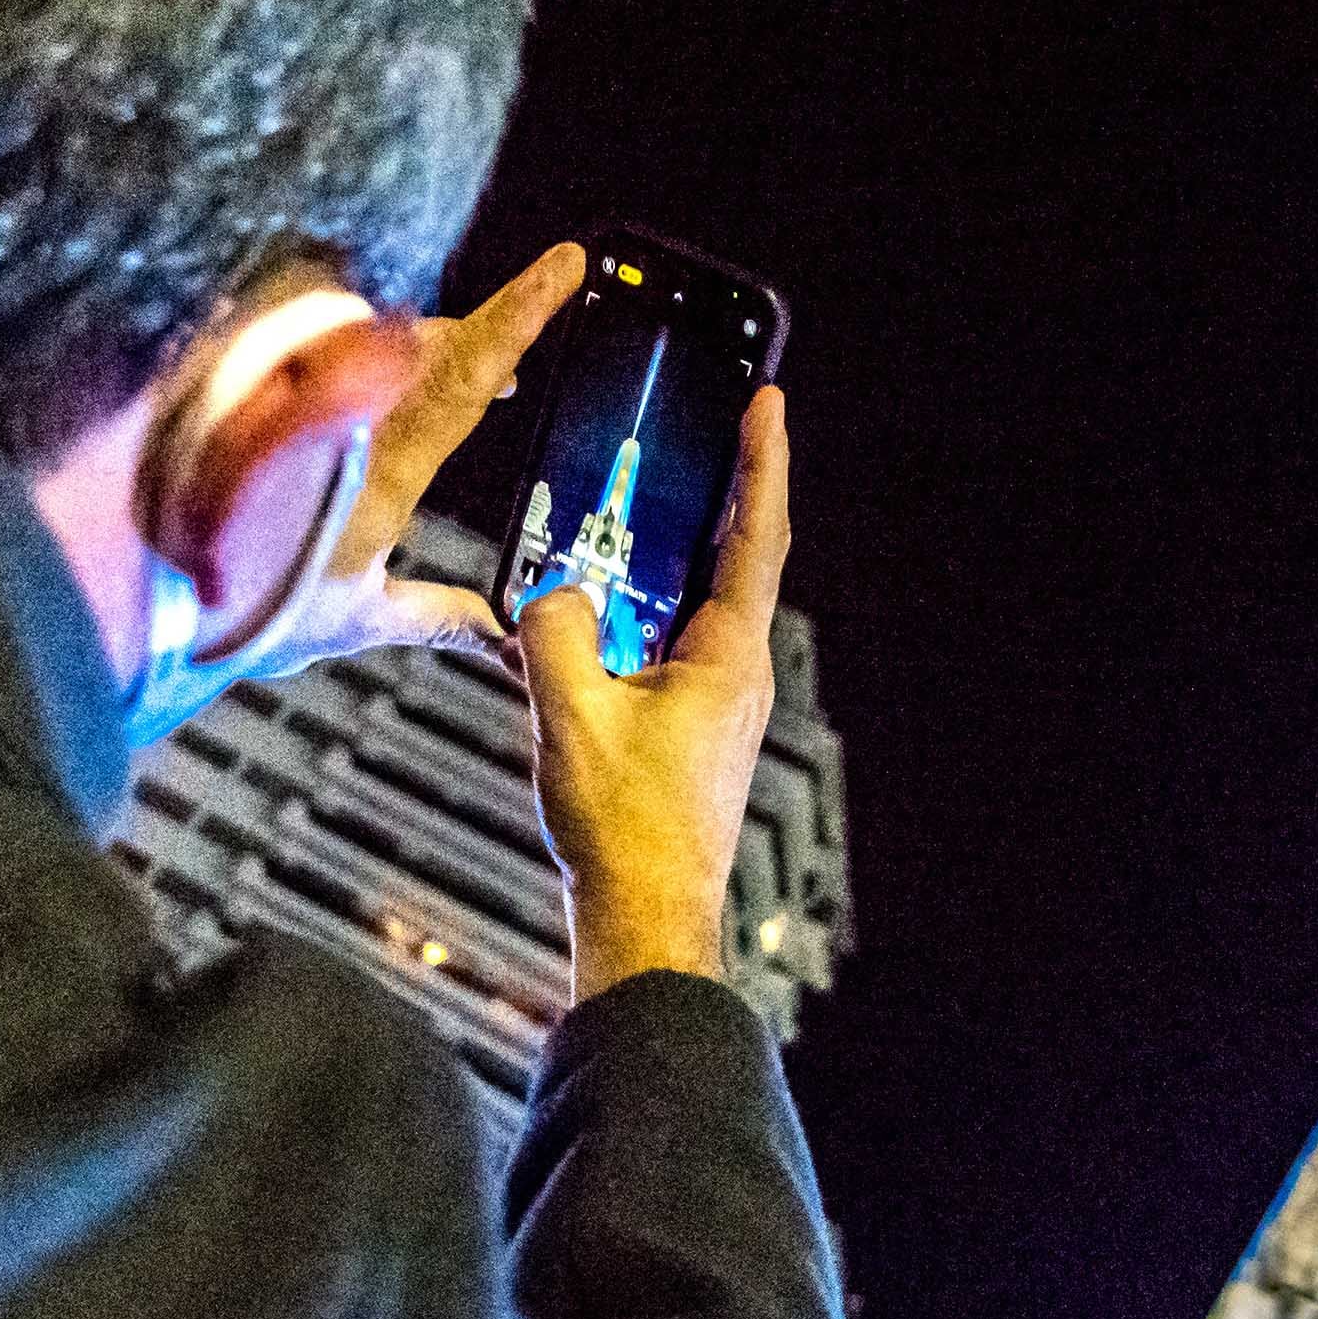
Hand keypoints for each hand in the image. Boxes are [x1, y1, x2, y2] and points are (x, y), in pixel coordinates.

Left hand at [205, 242, 583, 684]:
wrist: (135, 592)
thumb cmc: (237, 610)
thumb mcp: (351, 621)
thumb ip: (431, 615)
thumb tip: (492, 631)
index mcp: (383, 467)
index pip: (466, 373)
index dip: (518, 314)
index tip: (561, 264)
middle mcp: (335, 411)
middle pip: (420, 343)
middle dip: (469, 340)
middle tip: (503, 358)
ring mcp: (280, 381)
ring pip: (362, 336)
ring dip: (400, 350)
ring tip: (420, 371)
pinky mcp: (232, 372)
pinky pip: (304, 342)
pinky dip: (337, 356)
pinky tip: (325, 391)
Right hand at [520, 382, 787, 996]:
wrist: (644, 916)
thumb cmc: (623, 828)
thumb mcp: (570, 711)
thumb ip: (553, 629)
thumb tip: (549, 592)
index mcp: (729, 657)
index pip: (758, 536)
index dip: (764, 462)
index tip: (767, 401)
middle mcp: (736, 673)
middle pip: (737, 558)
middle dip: (725, 491)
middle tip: (710, 431)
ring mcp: (717, 704)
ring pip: (698, 603)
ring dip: (675, 552)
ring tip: (641, 504)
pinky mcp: (689, 730)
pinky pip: (668, 645)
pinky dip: (641, 610)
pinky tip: (594, 607)